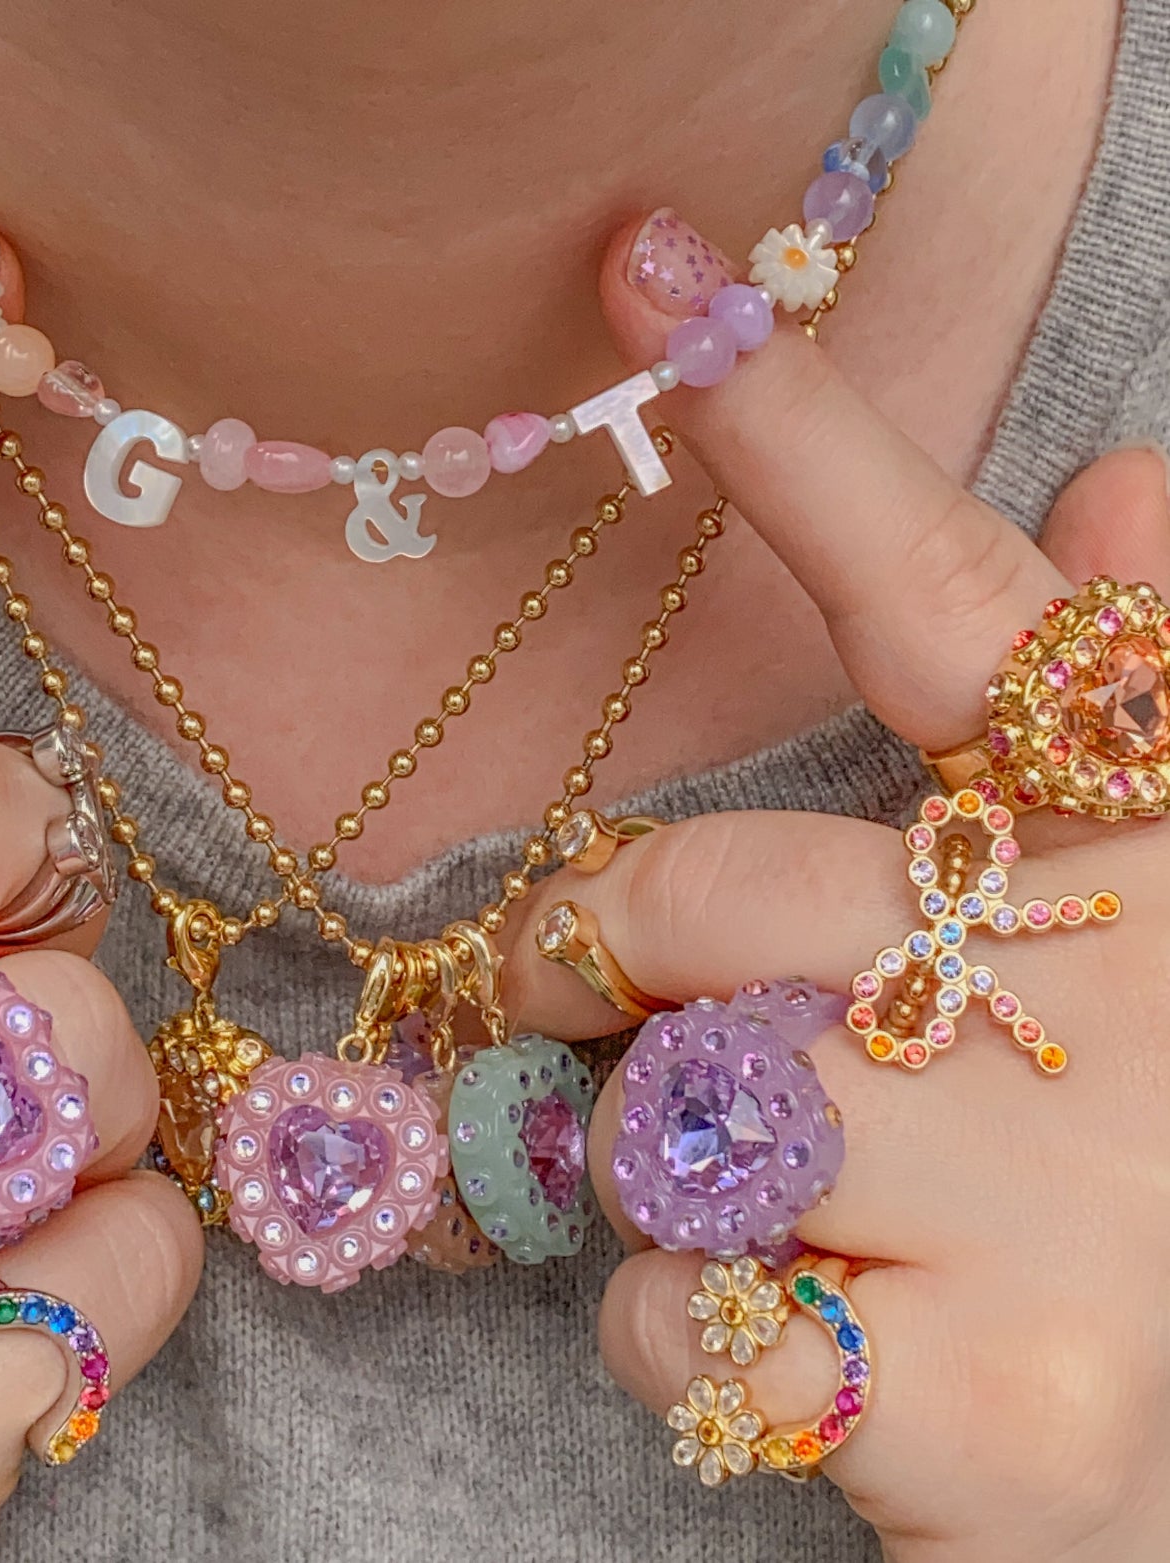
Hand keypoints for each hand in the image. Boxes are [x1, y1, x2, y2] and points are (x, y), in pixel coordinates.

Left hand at [509, 211, 1169, 1561]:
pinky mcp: (1008, 1413)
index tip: (646, 264)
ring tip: (797, 1208)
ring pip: (673, 1116)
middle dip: (611, 970)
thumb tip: (1126, 488)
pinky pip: (688, 1312)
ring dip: (668, 1165)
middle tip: (610, 1006)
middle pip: (700, 900)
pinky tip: (823, 1341)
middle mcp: (1114, 986)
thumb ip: (1136, 716)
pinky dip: (690, 1330)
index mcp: (1143, 848)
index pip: (942, 594)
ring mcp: (1065, 1206)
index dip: (789, 425)